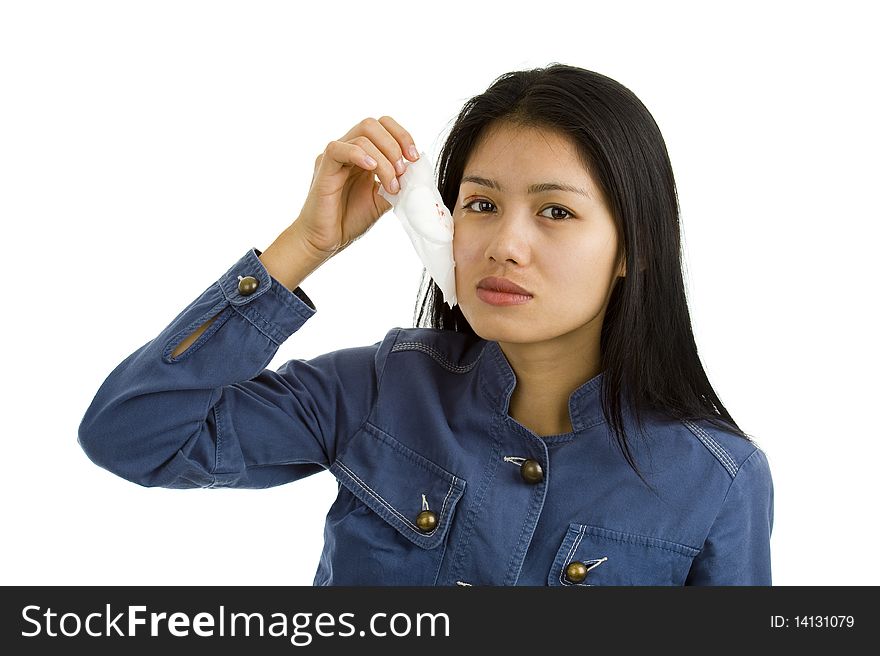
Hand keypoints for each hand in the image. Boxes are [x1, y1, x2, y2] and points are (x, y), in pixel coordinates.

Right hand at [292, 116, 419, 257]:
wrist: (326, 240)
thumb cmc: (349, 220)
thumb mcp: (383, 200)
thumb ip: (398, 183)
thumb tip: (417, 172)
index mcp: (363, 154)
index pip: (383, 126)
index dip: (402, 136)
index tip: (414, 158)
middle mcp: (348, 150)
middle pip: (373, 125)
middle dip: (395, 144)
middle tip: (404, 170)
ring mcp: (335, 157)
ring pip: (362, 137)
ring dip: (384, 161)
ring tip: (391, 186)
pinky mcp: (323, 167)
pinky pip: (338, 148)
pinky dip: (360, 155)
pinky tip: (371, 170)